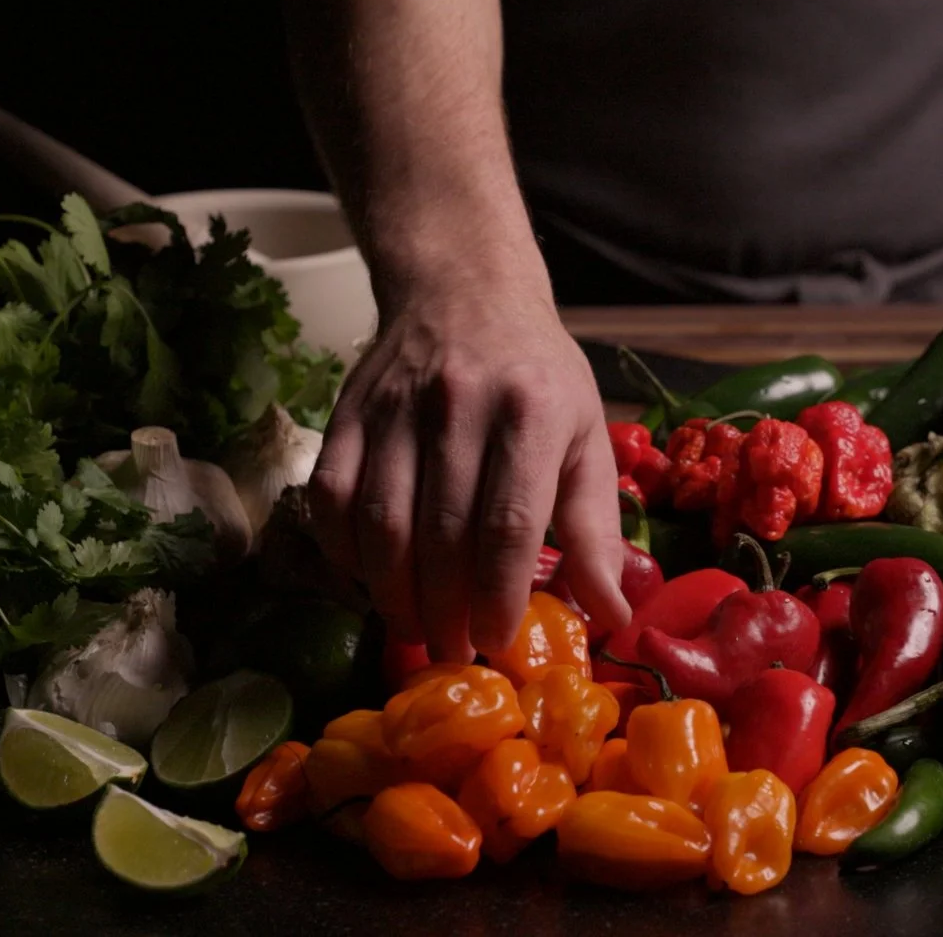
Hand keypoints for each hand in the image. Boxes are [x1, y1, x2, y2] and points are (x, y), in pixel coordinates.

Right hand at [306, 278, 630, 662]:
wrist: (465, 289)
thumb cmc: (537, 375)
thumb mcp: (586, 437)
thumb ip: (596, 529)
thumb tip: (612, 614)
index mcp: (531, 414)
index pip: (508, 526)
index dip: (498, 597)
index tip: (495, 643)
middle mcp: (459, 406)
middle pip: (440, 533)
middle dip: (444, 609)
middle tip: (451, 651)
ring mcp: (395, 407)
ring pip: (379, 521)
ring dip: (391, 592)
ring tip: (412, 628)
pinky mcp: (348, 411)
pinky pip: (330, 495)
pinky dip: (343, 549)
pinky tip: (368, 579)